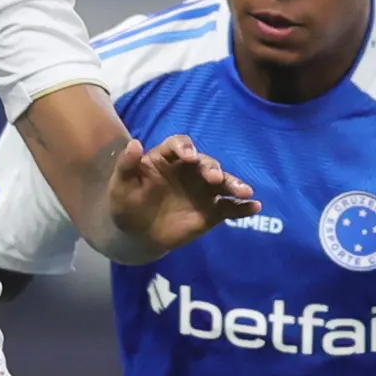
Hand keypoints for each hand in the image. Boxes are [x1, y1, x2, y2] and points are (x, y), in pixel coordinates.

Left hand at [107, 134, 257, 254]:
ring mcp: (203, 191)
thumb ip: (127, 164)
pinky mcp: (212, 212)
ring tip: (245, 192)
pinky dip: (243, 207)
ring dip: (234, 185)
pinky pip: (230, 207)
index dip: (185, 148)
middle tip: (214, 177)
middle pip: (206, 163)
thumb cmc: (126, 203)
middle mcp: (190, 170)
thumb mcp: (120, 184)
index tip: (188, 156)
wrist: (135, 233)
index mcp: (168, 158)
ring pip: (223, 183)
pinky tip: (255, 207)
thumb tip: (134, 143)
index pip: (180, 145)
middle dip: (212, 168)